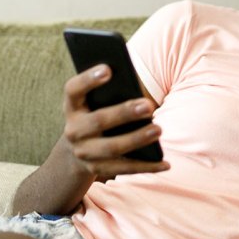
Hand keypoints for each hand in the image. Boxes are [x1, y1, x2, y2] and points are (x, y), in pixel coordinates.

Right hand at [61, 65, 169, 180]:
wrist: (77, 150)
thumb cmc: (95, 114)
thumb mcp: (94, 102)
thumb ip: (109, 92)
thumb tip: (138, 89)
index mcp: (72, 107)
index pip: (73, 89)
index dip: (88, 79)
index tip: (108, 69)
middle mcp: (73, 131)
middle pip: (98, 121)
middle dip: (124, 113)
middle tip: (148, 105)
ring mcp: (84, 153)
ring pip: (111, 148)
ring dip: (137, 139)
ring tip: (158, 130)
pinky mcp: (97, 170)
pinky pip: (125, 169)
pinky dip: (147, 167)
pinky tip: (166, 163)